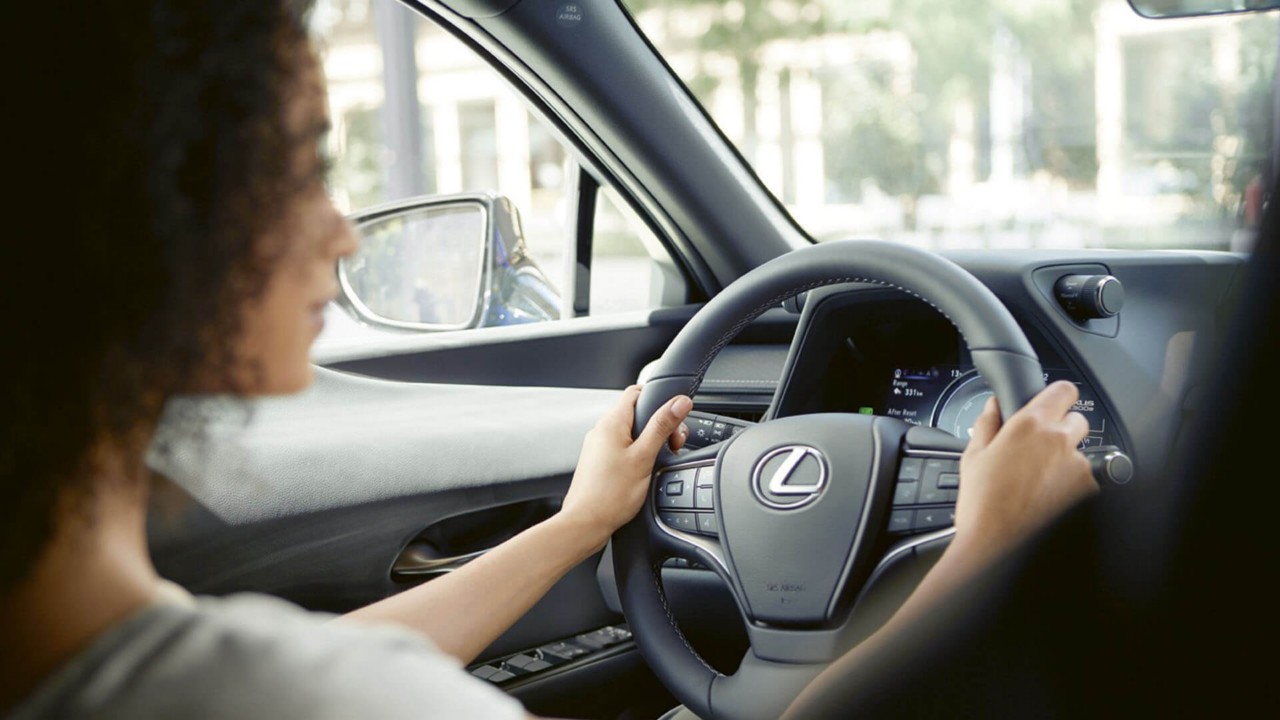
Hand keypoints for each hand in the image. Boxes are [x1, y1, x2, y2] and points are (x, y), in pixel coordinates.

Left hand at [559, 385, 692, 547]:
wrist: (585, 524)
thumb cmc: (610, 495)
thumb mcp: (644, 457)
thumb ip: (662, 427)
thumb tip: (679, 402)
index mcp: (611, 422)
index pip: (637, 392)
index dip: (659, 399)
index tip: (675, 416)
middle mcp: (601, 431)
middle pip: (637, 414)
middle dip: (659, 425)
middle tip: (672, 445)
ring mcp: (598, 447)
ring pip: (631, 432)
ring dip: (650, 441)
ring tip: (658, 460)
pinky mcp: (599, 462)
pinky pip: (622, 448)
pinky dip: (637, 453)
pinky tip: (644, 470)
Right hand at [955, 380, 1097, 553]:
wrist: (998, 545)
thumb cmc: (982, 504)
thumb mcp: (973, 457)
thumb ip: (987, 423)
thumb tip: (994, 406)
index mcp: (1030, 425)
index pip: (1064, 391)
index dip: (1059, 396)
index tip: (1053, 404)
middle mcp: (1060, 442)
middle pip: (1077, 421)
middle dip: (1062, 431)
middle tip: (1040, 451)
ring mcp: (1078, 468)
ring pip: (1080, 454)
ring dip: (1066, 462)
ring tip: (1039, 484)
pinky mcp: (1089, 492)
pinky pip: (1085, 481)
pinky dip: (1072, 488)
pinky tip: (1049, 499)